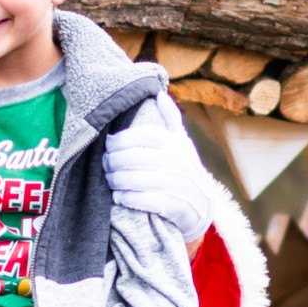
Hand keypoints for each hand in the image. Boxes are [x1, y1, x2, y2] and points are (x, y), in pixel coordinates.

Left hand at [104, 94, 216, 236]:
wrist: (203, 211)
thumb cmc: (185, 173)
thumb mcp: (182, 146)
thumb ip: (171, 121)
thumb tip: (159, 94)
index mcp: (178, 144)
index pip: (144, 135)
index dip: (121, 139)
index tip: (108, 144)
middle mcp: (182, 163)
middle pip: (136, 157)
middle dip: (114, 162)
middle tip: (104, 165)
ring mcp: (182, 186)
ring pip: (139, 179)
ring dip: (117, 180)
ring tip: (109, 181)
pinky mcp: (180, 208)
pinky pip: (148, 201)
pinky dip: (129, 198)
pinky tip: (119, 197)